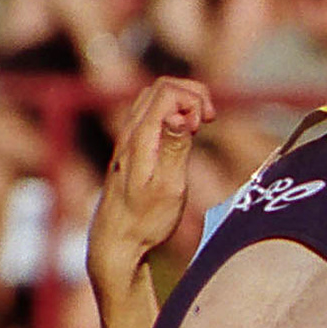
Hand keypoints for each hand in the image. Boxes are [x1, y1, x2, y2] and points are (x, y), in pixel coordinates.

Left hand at [89, 77, 215, 276]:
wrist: (116, 240)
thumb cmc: (146, 219)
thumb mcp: (167, 188)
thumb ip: (174, 148)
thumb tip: (179, 115)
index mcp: (141, 137)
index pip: (168, 91)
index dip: (194, 99)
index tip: (206, 126)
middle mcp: (130, 131)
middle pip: (162, 87)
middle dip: (192, 94)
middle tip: (209, 120)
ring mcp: (128, 138)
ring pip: (155, 97)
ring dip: (183, 102)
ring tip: (200, 126)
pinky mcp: (131, 148)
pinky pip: (150, 113)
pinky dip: (172, 113)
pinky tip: (184, 135)